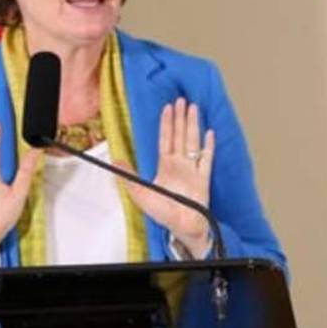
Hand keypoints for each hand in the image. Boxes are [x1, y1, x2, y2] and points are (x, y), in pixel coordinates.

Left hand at [123, 98, 214, 255]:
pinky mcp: (204, 178)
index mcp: (165, 166)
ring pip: (193, 141)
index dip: (166, 123)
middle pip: (180, 136)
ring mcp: (192, 170)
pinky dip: (209, 146)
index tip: (167, 108)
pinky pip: (207, 158)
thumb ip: (129, 176)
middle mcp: (179, 165)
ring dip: (193, 125)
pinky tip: (210, 132)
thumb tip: (116, 160)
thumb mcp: (140, 194)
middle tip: (181, 100)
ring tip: (194, 108)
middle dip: (180, 118)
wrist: (182, 227)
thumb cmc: (163, 213)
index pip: (165, 139)